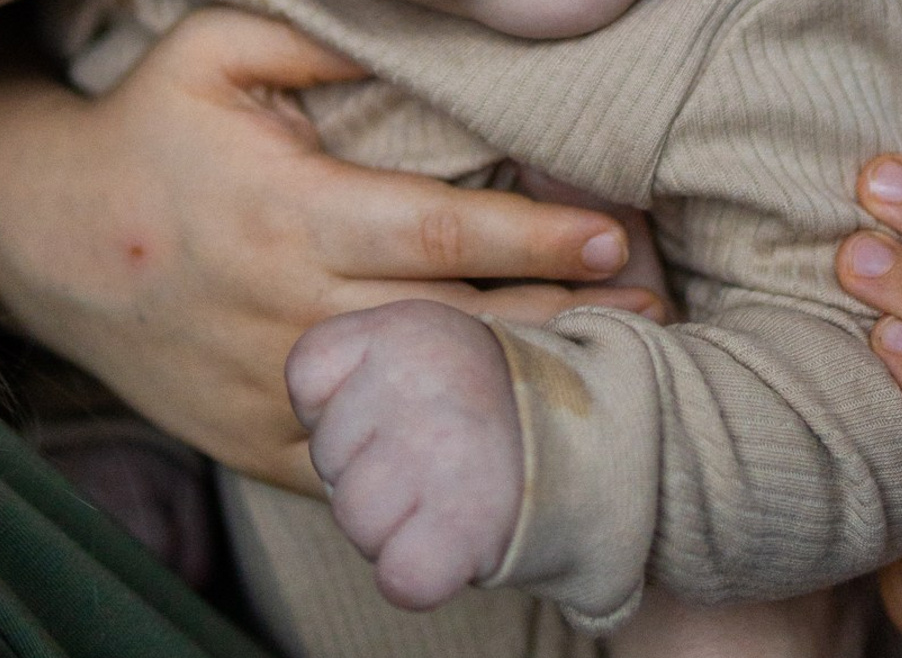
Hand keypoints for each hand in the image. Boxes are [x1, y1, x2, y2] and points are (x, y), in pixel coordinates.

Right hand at [0, 7, 662, 491]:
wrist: (43, 239)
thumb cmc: (147, 125)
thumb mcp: (214, 46)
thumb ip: (317, 31)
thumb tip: (421, 19)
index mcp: (288, 212)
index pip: (437, 233)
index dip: (534, 238)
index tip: (616, 234)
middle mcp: (286, 309)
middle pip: (451, 328)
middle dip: (563, 320)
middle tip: (657, 307)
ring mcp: (271, 386)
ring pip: (417, 401)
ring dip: (522, 391)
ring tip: (618, 366)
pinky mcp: (256, 438)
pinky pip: (362, 460)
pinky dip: (438, 454)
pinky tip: (509, 437)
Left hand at [287, 300, 521, 609]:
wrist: (596, 435)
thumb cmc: (488, 396)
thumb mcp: (425, 338)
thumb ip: (356, 359)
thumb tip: (305, 412)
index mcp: (403, 325)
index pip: (307, 375)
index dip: (338, 405)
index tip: (392, 403)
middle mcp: (418, 379)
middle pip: (329, 455)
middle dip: (368, 470)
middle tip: (432, 453)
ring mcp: (441, 451)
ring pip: (356, 520)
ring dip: (393, 525)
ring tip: (444, 492)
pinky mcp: (466, 522)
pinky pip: (400, 576)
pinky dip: (420, 575)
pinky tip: (451, 540)